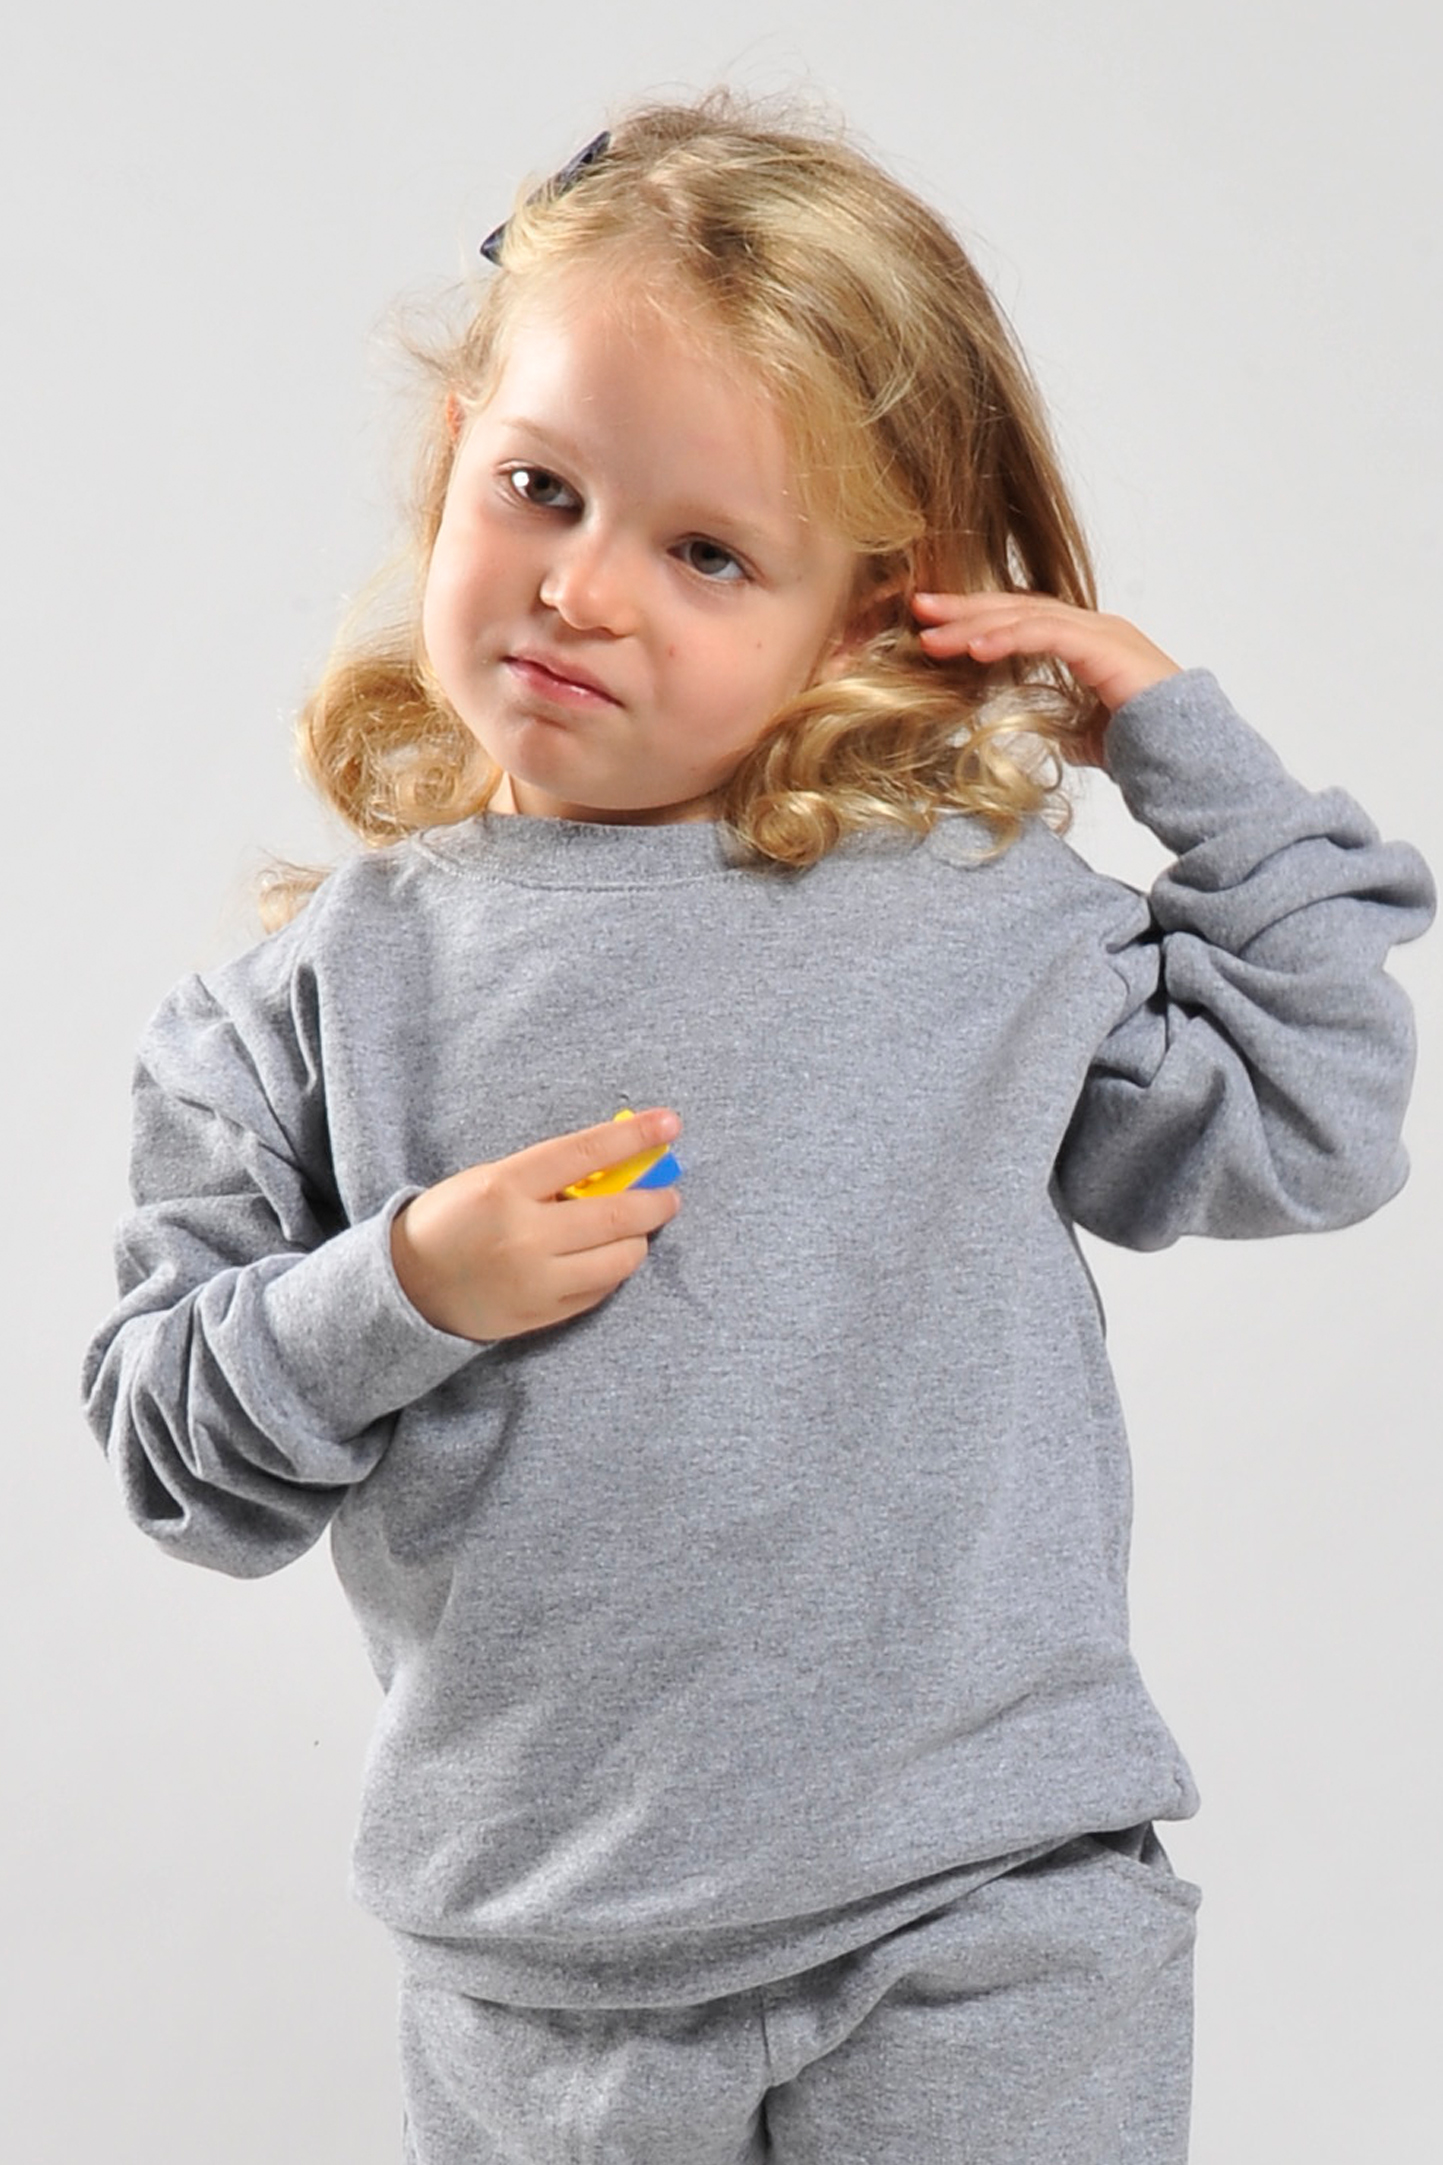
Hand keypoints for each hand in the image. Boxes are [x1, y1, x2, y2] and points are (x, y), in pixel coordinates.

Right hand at [391, 1110, 682, 1341]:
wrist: (408, 1286)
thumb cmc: (453, 1220)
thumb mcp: (491, 1180)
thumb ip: (549, 1176)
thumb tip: (618, 1166)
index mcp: (504, 1188)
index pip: (584, 1153)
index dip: (634, 1137)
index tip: (669, 1125)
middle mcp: (524, 1236)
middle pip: (614, 1216)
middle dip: (655, 1202)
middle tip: (669, 1194)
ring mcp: (535, 1281)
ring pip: (618, 1260)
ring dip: (637, 1240)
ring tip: (633, 1230)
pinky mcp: (542, 1314)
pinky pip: (600, 1291)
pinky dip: (611, 1270)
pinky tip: (603, 1258)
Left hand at [912, 591, 1178, 761]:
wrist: (1189, 753)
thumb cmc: (1147, 744)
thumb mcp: (1092, 735)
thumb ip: (1071, 727)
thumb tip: (1058, 741)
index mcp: (1085, 641)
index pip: (1021, 618)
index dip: (976, 619)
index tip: (933, 626)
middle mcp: (1092, 627)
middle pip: (1016, 606)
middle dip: (964, 608)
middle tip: (917, 608)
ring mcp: (1100, 631)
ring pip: (1025, 614)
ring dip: (974, 622)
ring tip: (932, 633)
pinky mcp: (1104, 646)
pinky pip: (1046, 634)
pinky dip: (1007, 637)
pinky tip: (974, 647)